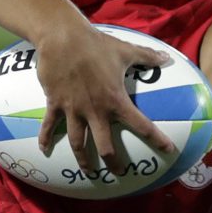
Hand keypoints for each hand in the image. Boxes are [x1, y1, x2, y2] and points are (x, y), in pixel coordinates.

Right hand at [34, 25, 177, 172]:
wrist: (63, 39)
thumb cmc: (97, 44)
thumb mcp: (125, 50)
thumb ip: (148, 57)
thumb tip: (168, 58)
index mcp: (116, 100)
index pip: (141, 125)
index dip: (157, 139)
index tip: (168, 151)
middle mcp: (96, 111)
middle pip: (106, 147)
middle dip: (114, 163)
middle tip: (120, 173)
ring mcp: (74, 110)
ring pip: (78, 143)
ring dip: (83, 160)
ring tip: (88, 172)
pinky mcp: (55, 104)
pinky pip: (49, 126)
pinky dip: (45, 139)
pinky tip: (43, 151)